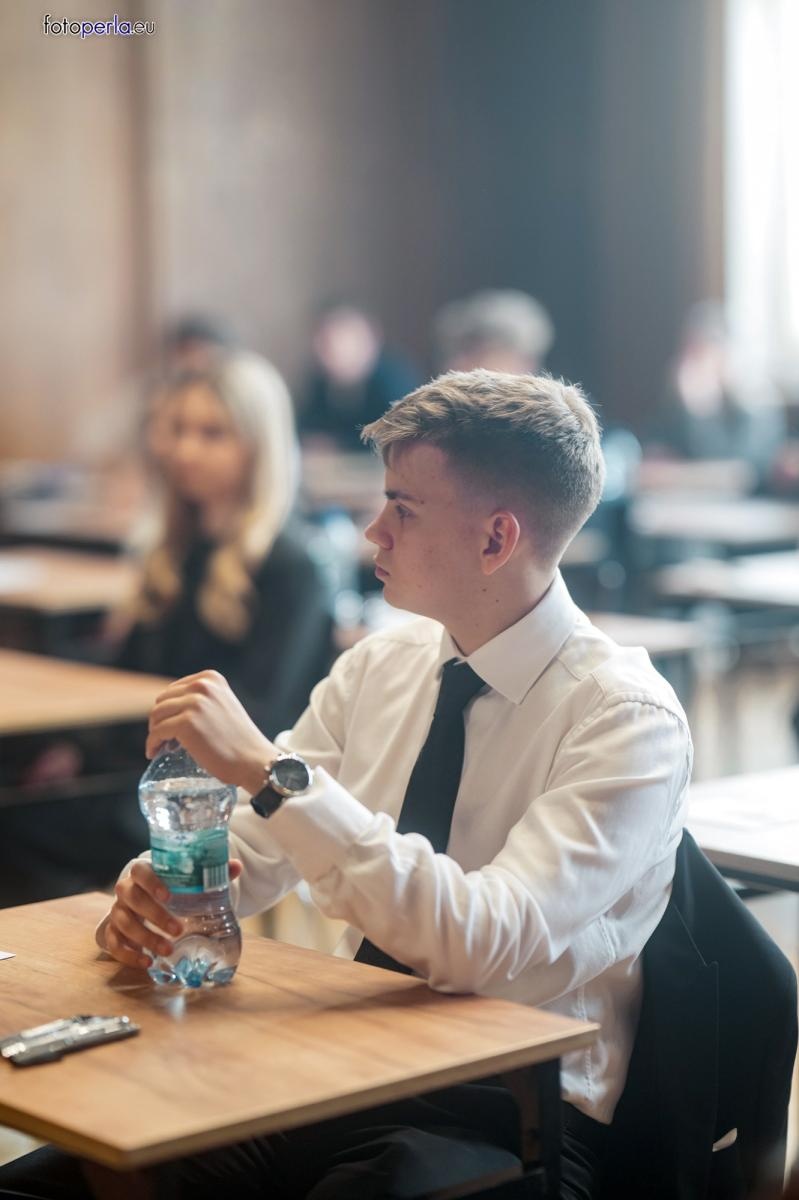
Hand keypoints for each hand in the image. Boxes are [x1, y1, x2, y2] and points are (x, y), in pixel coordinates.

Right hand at [103, 858, 242, 968]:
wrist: (149, 901)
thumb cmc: (172, 888)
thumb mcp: (189, 881)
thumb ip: (211, 873)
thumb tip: (237, 866)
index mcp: (143, 873)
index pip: (140, 870)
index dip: (151, 882)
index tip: (168, 896)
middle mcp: (126, 890)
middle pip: (131, 897)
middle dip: (154, 915)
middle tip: (178, 930)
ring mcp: (117, 911)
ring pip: (122, 922)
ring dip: (145, 938)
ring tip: (167, 951)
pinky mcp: (112, 931)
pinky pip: (113, 943)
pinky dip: (128, 955)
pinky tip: (147, 962)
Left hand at [146, 670, 275, 794]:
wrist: (254, 760)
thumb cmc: (239, 740)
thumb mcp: (222, 705)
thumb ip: (202, 700)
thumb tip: (170, 710)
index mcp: (210, 678)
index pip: (174, 690)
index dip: (169, 710)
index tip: (171, 726)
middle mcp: (202, 686)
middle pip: (162, 701)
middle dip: (160, 721)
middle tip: (167, 740)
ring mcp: (194, 703)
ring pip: (156, 716)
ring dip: (155, 732)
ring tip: (162, 747)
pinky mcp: (186, 723)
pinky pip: (157, 732)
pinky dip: (152, 744)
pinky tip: (154, 752)